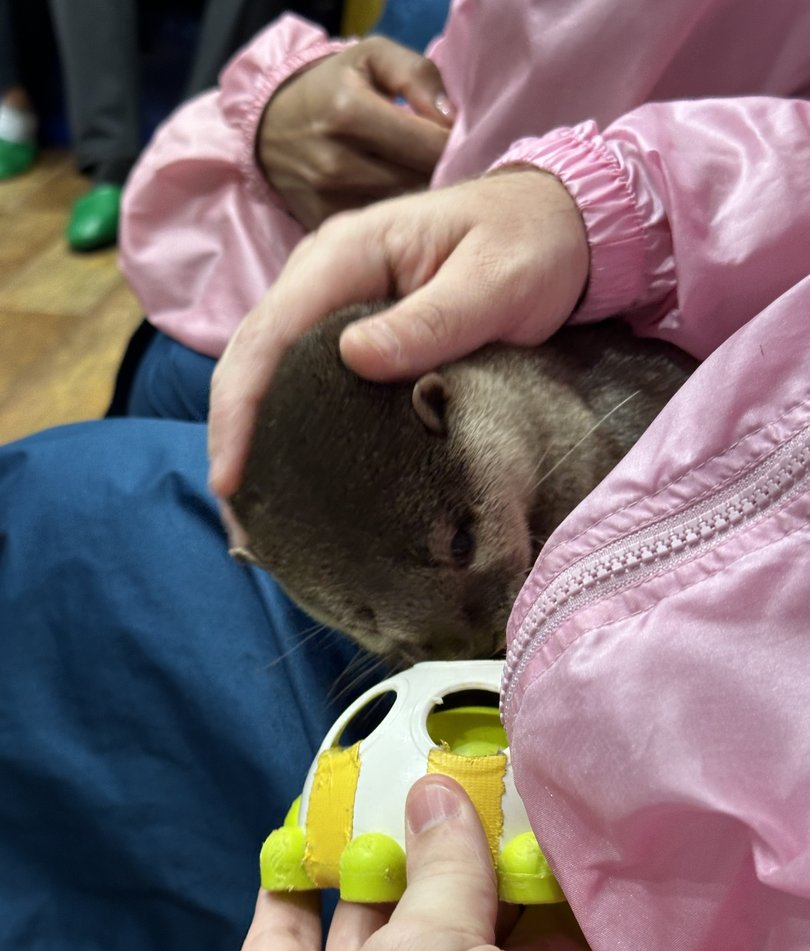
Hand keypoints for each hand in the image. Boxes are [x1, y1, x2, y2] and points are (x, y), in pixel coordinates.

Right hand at [209, 167, 587, 495]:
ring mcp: (333, 300)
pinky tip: (292, 468)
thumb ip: (431, 320)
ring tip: (253, 507)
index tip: (231, 476)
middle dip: (233, 432)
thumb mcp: (495, 282)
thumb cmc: (531, 244)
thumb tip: (353, 359)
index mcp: (347, 253)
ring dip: (254, 433)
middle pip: (252, 356)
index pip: (270, 333)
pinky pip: (304, 375)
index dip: (241, 408)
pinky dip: (289, 423)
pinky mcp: (352, 326)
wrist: (557, 223)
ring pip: (270, 370)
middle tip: (237, 514)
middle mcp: (324, 274)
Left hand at [237, 776, 569, 950]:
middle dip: (398, 854)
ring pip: (451, 923)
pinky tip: (535, 847)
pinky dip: (526, 896)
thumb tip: (432, 789)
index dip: (285, 884)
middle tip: (418, 788)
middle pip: (373, 920)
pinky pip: (514, 941)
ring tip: (483, 798)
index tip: (306, 826)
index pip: (272, 947)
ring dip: (471, 865)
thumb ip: (431, 868)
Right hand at [257, 36, 452, 229]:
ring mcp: (329, 200)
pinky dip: (395, 215)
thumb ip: (418, 75)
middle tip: (444, 160)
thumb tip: (451, 118)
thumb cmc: (332, 88)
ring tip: (418, 176)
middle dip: (441, 171)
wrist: (269, 129)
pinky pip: (380, 228)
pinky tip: (394, 197)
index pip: (430, 144)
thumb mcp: (373, 57)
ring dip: (421, 195)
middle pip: (421, 180)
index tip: (456, 139)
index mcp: (349, 112)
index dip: (455, 144)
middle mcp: (336, 162)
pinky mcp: (326, 226)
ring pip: (404, 209)